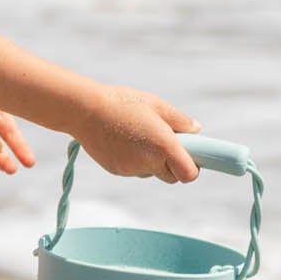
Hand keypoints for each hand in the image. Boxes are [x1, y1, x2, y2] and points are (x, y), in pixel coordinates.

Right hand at [77, 85, 201, 182]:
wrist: (84, 111)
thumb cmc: (122, 103)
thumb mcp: (157, 105)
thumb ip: (180, 121)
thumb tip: (196, 130)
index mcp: (163, 146)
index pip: (189, 174)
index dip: (192, 167)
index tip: (189, 154)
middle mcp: (149, 162)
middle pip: (172, 176)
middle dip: (172, 163)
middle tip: (163, 140)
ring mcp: (132, 170)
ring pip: (151, 172)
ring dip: (152, 160)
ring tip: (137, 134)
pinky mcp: (117, 171)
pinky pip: (134, 170)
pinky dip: (135, 159)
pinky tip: (124, 139)